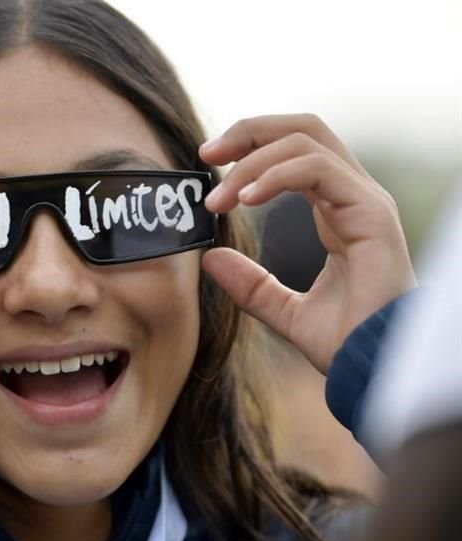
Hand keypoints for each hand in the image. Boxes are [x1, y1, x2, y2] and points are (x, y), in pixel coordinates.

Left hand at [199, 114, 415, 373]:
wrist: (376, 369)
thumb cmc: (347, 344)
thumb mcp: (284, 312)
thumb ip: (251, 285)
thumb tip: (209, 259)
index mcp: (336, 210)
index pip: (295, 151)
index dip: (250, 146)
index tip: (207, 164)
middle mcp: (352, 197)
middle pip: (302, 130)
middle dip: (248, 132)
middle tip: (205, 154)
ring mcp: (365, 201)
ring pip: (305, 142)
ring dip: (251, 161)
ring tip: (218, 200)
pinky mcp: (371, 213)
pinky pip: (318, 170)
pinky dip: (274, 176)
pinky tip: (245, 200)